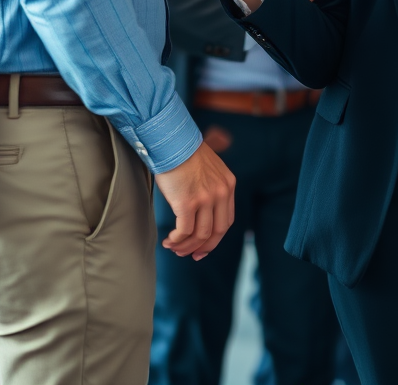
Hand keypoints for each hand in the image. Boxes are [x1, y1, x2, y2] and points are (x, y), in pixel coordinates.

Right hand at [155, 141, 235, 258]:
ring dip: (186, 246)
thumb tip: (201, 210)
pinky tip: (169, 240)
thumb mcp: (209, 169)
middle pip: (216, 232)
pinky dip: (177, 240)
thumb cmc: (186, 155)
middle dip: (202, 248)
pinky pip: (184, 231)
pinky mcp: (188, 202)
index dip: (215, 239)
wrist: (174, 142)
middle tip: (188, 254)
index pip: (226, 221)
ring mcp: (206, 198)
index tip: (202, 249)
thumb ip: (211, 186)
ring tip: (173, 247)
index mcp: (228, 185)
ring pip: (200, 235)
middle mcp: (221, 193)